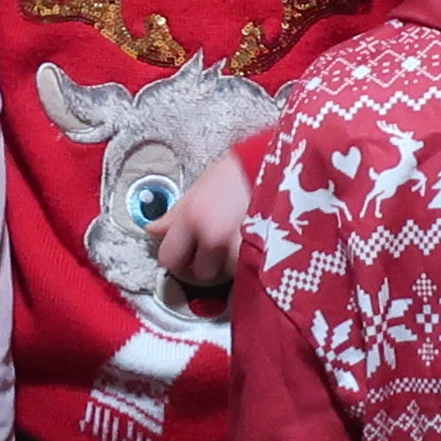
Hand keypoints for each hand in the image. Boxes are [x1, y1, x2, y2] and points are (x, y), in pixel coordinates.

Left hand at [150, 146, 252, 291]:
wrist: (288, 165)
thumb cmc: (245, 170)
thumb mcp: (204, 185)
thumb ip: (177, 213)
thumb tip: (152, 229)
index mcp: (194, 216)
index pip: (169, 258)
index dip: (177, 257)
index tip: (186, 251)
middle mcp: (214, 237)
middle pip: (198, 273)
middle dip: (205, 264)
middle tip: (217, 246)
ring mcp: (241, 250)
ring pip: (226, 275)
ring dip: (230, 264)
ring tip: (241, 240)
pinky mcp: (266, 258)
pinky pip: (247, 274)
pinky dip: (249, 265)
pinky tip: (255, 246)